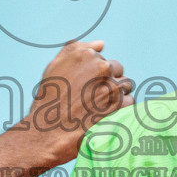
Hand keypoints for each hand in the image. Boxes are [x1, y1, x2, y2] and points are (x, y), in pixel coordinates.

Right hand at [23, 41, 134, 166]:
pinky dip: (121, 109)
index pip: (103, 59)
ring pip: (125, 85)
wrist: (47, 133)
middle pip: (117, 69)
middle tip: (94, 97)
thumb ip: (76, 49)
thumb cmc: (49, 101)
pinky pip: (130, 101)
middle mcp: (100, 67)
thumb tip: (101, 43)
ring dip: (117, 94)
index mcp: (85, 55)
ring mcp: (111, 86)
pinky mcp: (118, 105)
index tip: (86, 87)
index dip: (96, 74)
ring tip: (100, 107)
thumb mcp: (54, 67)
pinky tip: (106, 115)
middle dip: (109, 81)